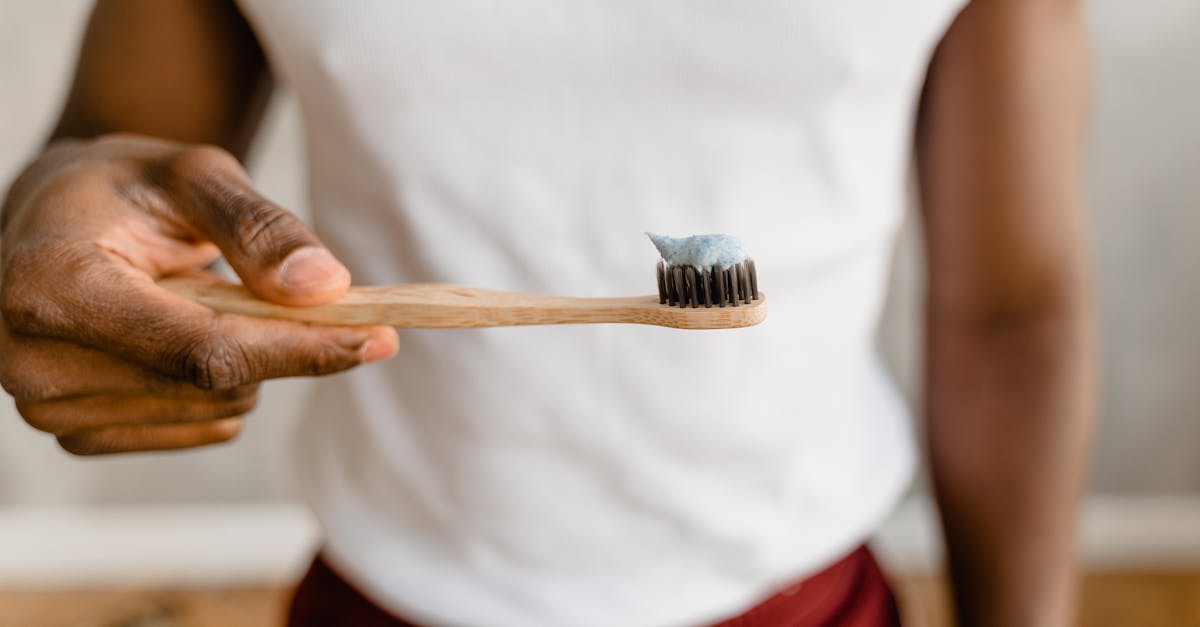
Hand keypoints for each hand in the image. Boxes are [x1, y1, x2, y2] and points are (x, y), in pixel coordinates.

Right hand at [0, 134, 397, 454]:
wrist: (55, 217)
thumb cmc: (125, 187)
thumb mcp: (193, 174)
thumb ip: (260, 227)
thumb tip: (328, 287)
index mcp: (55, 286)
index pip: (205, 350)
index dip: (301, 348)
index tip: (380, 336)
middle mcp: (34, 361)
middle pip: (218, 384)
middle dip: (273, 336)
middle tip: (262, 280)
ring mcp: (50, 409)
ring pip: (218, 410)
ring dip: (243, 357)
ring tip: (192, 297)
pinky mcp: (78, 436)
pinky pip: (202, 428)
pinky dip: (219, 385)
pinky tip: (178, 334)